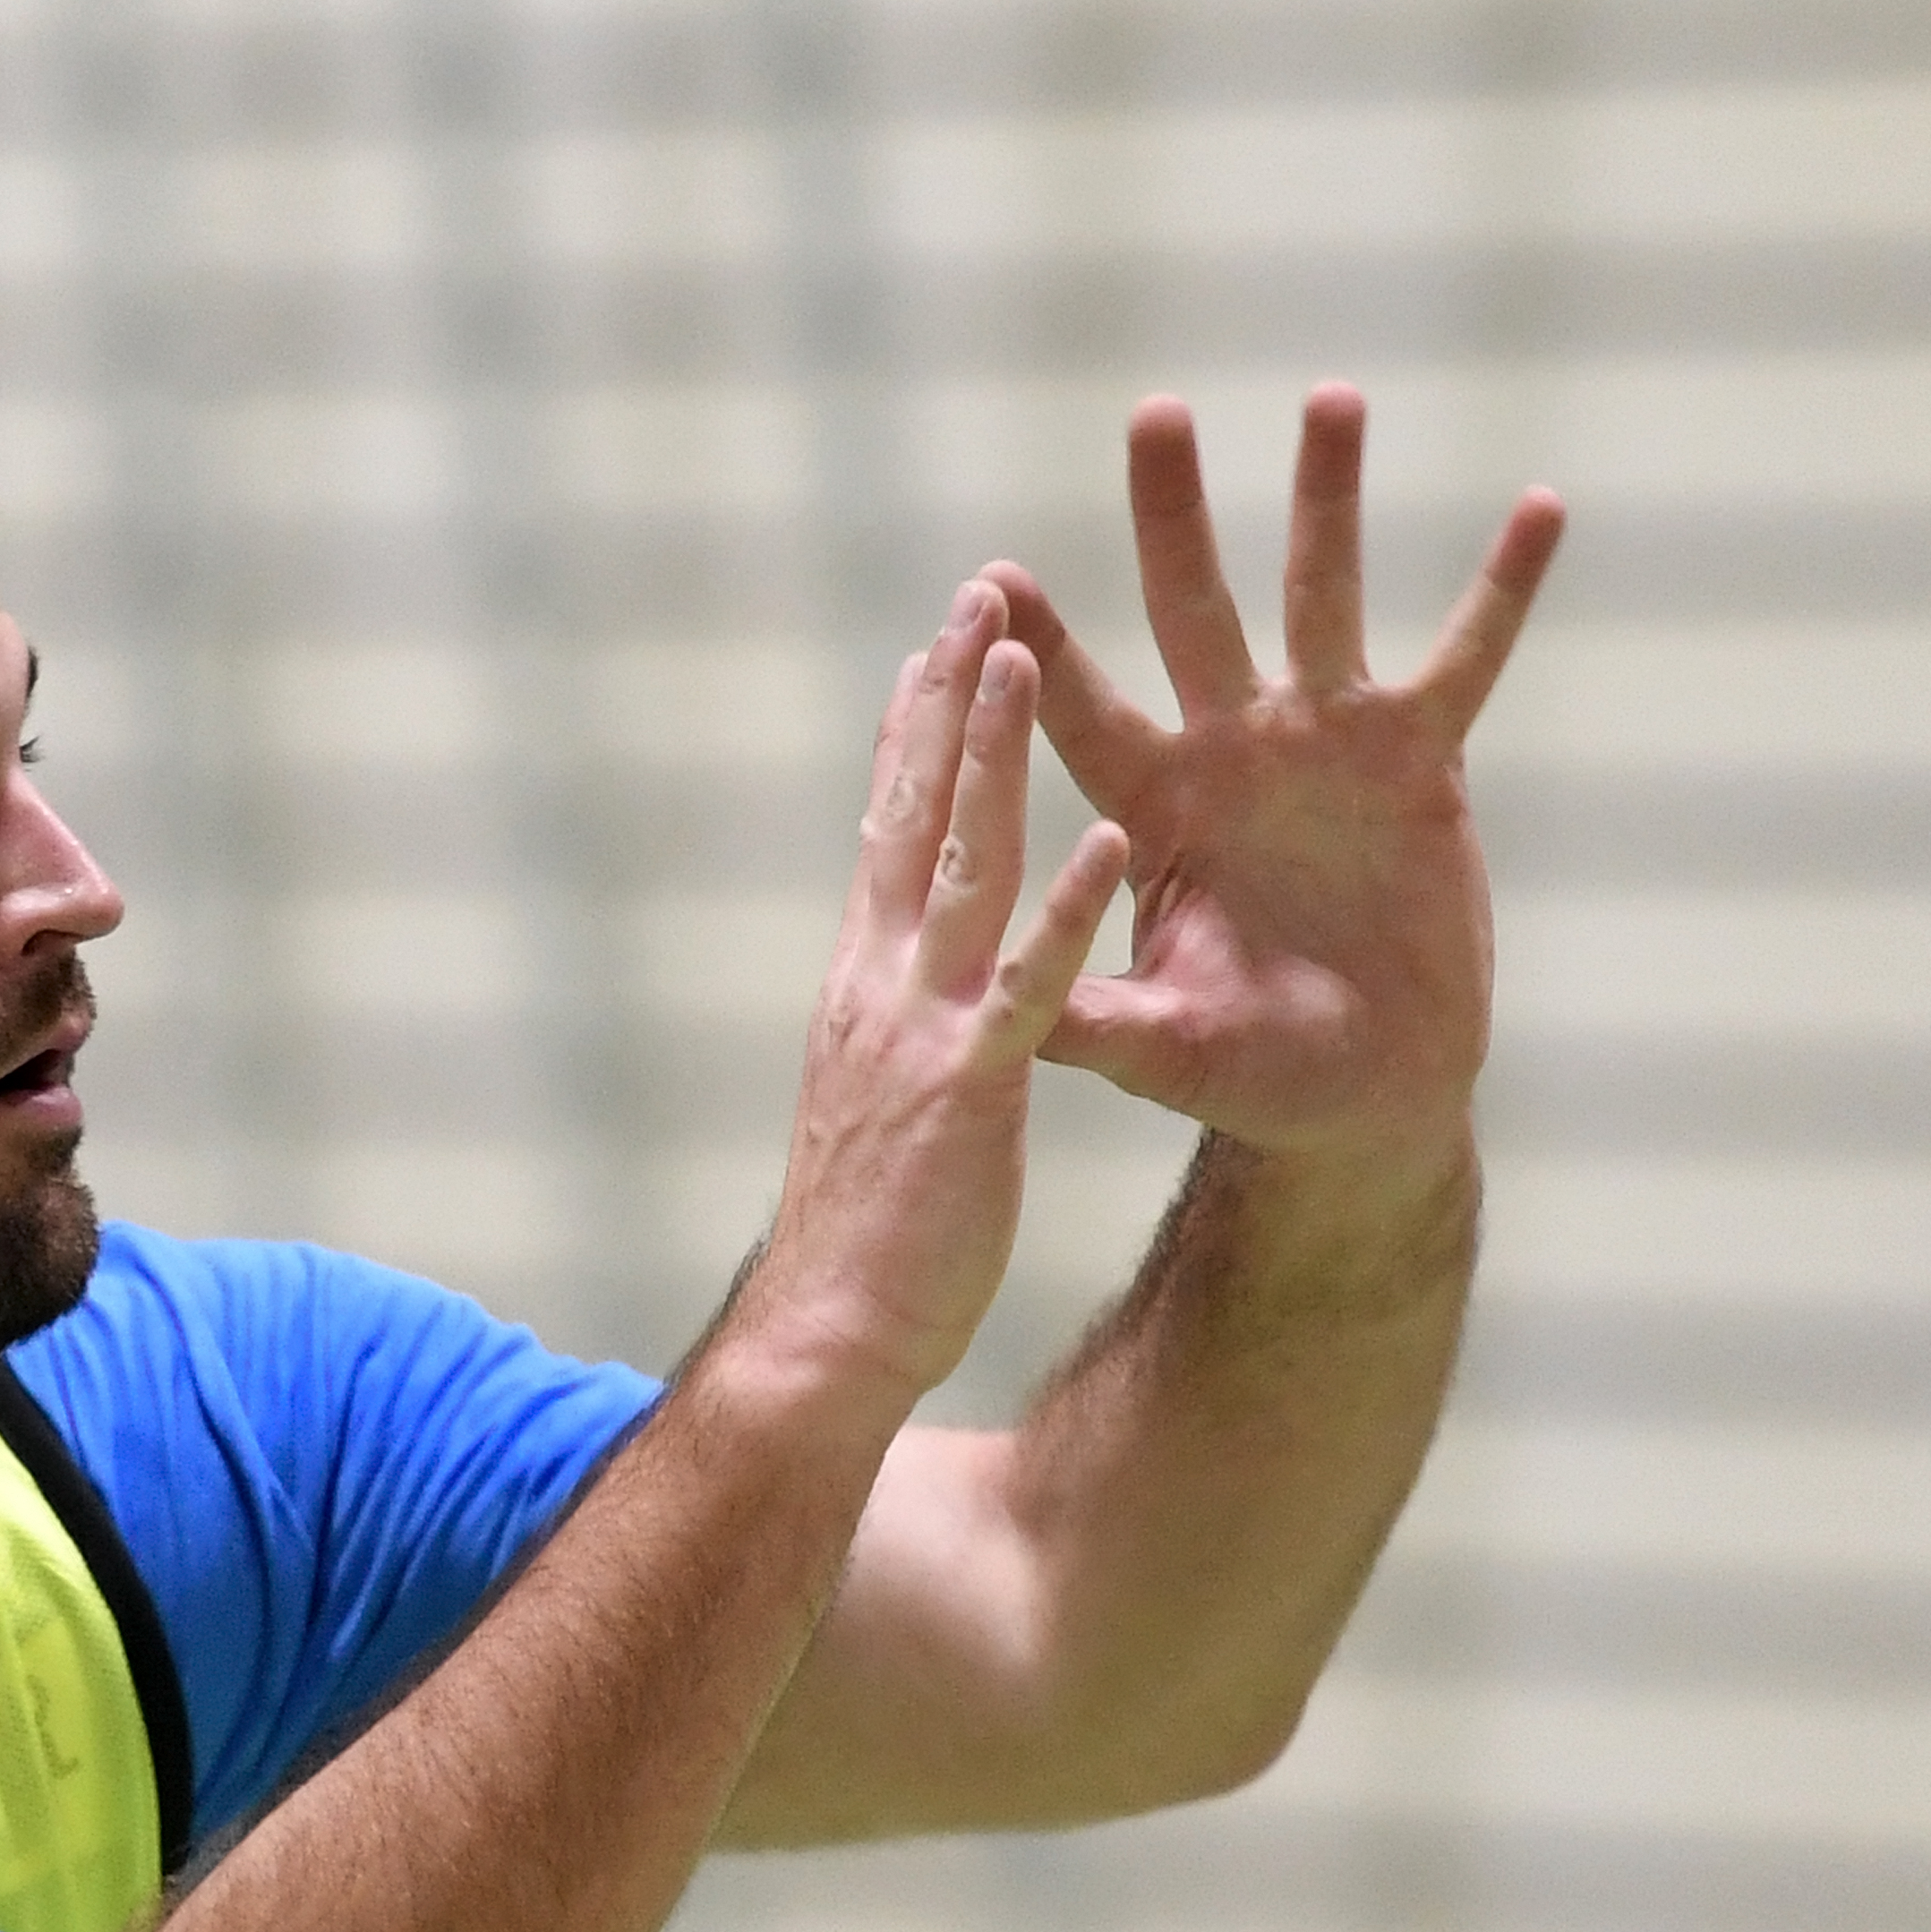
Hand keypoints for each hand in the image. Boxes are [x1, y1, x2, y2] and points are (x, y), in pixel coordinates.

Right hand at [728, 578, 1134, 1412]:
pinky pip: (1030, 984)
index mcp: (863, 982)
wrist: (827, 1332)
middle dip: (946, 704)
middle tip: (977, 598)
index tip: (928, 651)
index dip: (907, 739)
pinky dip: (1065, 908)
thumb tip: (886, 987)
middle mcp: (880, 981)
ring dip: (991, 757)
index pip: (884, 834)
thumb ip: (884, 1029)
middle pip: (914, 814)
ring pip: (962, 864)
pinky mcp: (970, 1086)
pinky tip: (1104, 837)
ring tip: (1021, 656)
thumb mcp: (870, 1102)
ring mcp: (922, 1026)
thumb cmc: (858, 1235)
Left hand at [983, 390, 1562, 1175]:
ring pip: (1325, 597)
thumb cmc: (1250, 1074)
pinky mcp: (1421, 762)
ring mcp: (1328, 744)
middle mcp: (1233, 752)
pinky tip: (1541, 505)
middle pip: (1193, 610)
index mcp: (1155, 809)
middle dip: (1171, 516)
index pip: (1080, 715)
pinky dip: (1504, 588)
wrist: (1367, 1092)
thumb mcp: (1165, 1052)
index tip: (992, 580)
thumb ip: (1094, 1024)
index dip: (1041, 655)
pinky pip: (1467, 659)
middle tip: (1155, 412)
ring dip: (1328, 500)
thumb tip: (998, 1013)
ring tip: (1331, 396)